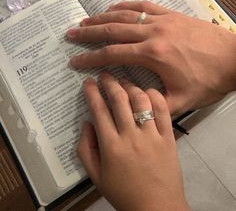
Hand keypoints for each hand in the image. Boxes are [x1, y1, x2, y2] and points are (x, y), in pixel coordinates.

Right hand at [67, 1, 235, 114]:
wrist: (235, 57)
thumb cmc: (210, 79)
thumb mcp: (182, 100)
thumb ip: (154, 104)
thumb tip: (131, 103)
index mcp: (153, 54)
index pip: (112, 55)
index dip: (90, 58)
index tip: (74, 61)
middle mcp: (153, 33)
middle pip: (113, 30)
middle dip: (89, 32)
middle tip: (70, 33)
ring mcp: (162, 20)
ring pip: (125, 15)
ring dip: (103, 17)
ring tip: (85, 19)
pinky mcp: (171, 14)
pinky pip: (143, 6)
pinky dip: (126, 5)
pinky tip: (114, 7)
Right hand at [78, 73, 188, 210]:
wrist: (157, 207)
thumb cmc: (123, 192)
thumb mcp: (96, 176)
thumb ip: (86, 148)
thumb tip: (87, 123)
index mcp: (111, 146)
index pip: (99, 110)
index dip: (92, 92)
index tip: (88, 82)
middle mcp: (131, 136)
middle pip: (119, 99)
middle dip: (109, 82)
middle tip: (105, 74)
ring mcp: (152, 135)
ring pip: (140, 100)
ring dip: (130, 86)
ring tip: (124, 82)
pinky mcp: (168, 136)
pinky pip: (163, 110)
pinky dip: (154, 96)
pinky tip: (147, 91)